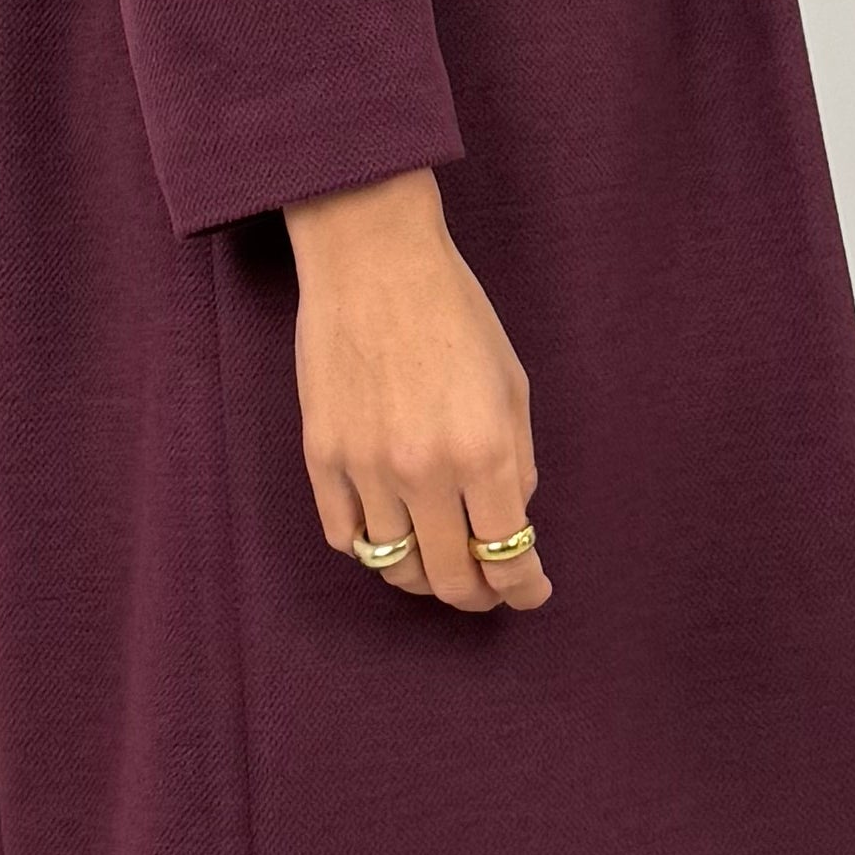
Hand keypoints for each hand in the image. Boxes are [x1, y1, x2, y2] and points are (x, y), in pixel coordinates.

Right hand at [283, 170, 549, 614]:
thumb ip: (516, 460)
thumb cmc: (453, 310)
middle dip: (478, 596)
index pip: (509, 557)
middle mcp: (425, 471)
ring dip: (423, 578)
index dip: (525, 589)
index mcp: (485, 451)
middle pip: (449, 578)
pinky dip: (372, 549)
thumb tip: (508, 518)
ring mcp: (367, 467)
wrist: (373, 258)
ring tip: (438, 564)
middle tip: (488, 590)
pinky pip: (345, 536)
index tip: (532, 591)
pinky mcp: (322, 456)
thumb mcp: (511, 383)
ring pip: (394, 567)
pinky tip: (391, 535)